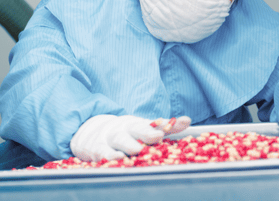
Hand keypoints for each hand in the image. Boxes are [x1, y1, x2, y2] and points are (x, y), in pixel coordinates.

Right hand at [70, 115, 190, 160]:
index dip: (159, 126)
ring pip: (118, 140)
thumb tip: (187, 120)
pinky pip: (104, 153)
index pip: (149, 124)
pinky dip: (110, 156)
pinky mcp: (97, 149)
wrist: (90, 132)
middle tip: (157, 137)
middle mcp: (123, 129)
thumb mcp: (141, 128)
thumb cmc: (124, 133)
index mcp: (135, 124)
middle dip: (145, 134)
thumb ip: (165, 127)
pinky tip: (118, 159)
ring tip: (137, 150)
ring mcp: (109, 139)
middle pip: (134, 130)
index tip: (168, 129)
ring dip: (128, 145)